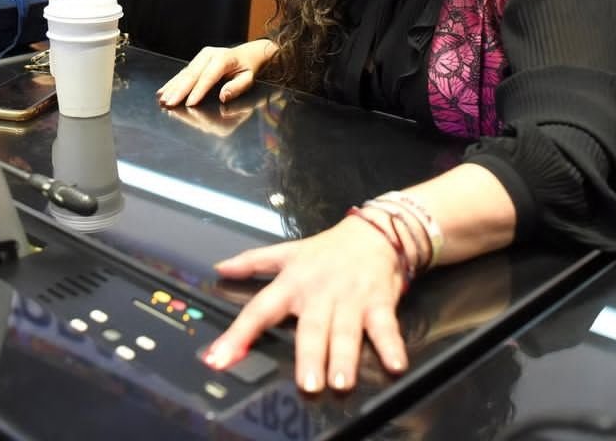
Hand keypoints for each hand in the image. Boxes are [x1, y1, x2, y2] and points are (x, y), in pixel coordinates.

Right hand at [157, 39, 275, 106]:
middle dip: (179, 91)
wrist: (247, 54)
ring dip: (172, 87)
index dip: (199, 91)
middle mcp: (209, 55)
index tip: (190, 104)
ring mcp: (201, 57)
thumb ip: (237, 87)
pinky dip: (172, 83)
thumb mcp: (249, 78)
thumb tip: (223, 96)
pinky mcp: (195, 61)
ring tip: (162, 99)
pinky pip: (182, 73)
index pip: (209, 76)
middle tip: (169, 103)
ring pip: (184, 73)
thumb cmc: (248, 69)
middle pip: (192, 75)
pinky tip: (162, 91)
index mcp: (224, 58)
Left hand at [202, 216, 408, 391]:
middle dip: (310, 356)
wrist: (375, 232)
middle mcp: (319, 293)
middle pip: (311, 328)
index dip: (238, 334)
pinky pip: (385, 327)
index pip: (259, 309)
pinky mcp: (379, 302)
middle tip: (307, 384)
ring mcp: (350, 299)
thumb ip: (253, 262)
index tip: (220, 358)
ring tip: (340, 382)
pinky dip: (391, 345)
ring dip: (344, 357)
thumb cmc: (328, 249)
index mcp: (292, 283)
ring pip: (345, 332)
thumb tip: (220, 269)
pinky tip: (395, 364)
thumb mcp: (288, 251)